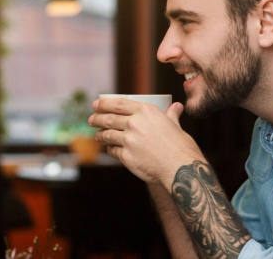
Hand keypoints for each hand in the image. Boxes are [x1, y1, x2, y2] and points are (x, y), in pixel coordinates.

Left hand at [89, 99, 204, 186]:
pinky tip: (110, 149)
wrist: (181, 168)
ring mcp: (129, 140)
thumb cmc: (181, 147)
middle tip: (91, 119)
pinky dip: (110, 149)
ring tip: (98, 134)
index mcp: (146, 111)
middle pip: (109, 119)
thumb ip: (171, 115)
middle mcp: (135, 123)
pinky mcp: (126, 156)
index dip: (104, 104)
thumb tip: (176, 106)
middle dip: (97, 118)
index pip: (118, 104)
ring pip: (108, 134)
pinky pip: (113, 151)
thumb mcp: (176, 126)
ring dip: (100, 134)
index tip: (96, 105)